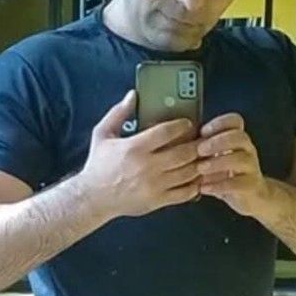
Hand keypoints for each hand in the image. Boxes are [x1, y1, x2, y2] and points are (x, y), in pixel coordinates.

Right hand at [80, 90, 200, 217]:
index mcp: (134, 148)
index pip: (167, 132)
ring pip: (188, 172)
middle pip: (184, 152)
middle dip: (197, 144)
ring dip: (199, 163)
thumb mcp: (102, 134)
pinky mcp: (158, 200)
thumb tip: (133, 95)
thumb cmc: (98, 166)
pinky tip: (195, 177)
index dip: (182, 125)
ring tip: (201, 156)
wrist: (93, 198)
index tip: (187, 124)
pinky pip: (185, 193)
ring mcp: (154, 185)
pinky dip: (195, 184)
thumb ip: (118, 113)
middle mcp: (147, 166)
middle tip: (201, 140)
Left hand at [196, 113, 269, 215]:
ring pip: (239, 159)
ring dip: (217, 162)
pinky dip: (219, 185)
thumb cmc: (225, 173)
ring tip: (200, 169)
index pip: (234, 121)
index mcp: (237, 138)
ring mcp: (251, 167)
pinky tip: (204, 188)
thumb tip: (175, 139)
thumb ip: (202, 147)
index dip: (218, 124)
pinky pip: (238, 184)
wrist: (250, 196)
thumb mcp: (215, 157)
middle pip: (239, 137)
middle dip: (217, 141)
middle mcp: (247, 149)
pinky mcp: (251, 186)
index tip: (201, 132)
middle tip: (199, 150)